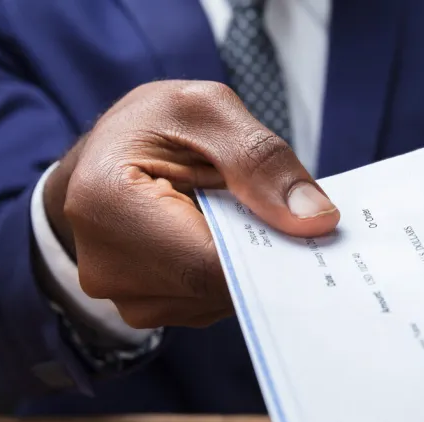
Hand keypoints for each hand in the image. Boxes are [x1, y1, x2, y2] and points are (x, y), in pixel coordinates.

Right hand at [43, 80, 339, 328]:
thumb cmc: (152, 125)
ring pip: (221, 299)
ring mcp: (126, 298)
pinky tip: (229, 237)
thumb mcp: (205, 111)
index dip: (270, 254)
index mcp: (107, 205)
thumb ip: (262, 160)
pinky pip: (211, 302)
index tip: (315, 238)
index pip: (209, 263)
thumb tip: (317, 220)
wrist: (107, 157)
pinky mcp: (149, 309)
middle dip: (264, 255)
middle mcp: (108, 268)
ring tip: (243, 216)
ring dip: (248, 264)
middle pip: (217, 287)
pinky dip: (232, 273)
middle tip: (292, 219)